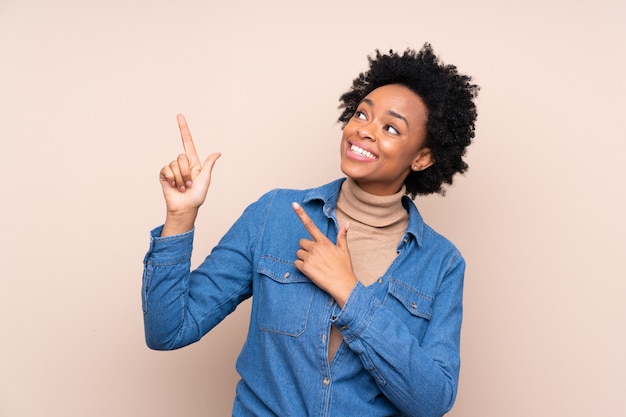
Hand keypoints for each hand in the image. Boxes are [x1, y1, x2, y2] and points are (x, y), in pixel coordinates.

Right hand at [159, 114, 220, 234]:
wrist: (185, 207)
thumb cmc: (197, 196)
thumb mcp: (206, 179)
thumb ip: (209, 164)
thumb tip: (217, 153)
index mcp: (194, 163)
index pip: (187, 142)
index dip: (183, 129)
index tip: (179, 116)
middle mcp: (183, 164)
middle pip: (182, 157)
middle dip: (187, 172)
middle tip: (189, 183)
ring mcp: (173, 169)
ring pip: (175, 164)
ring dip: (180, 178)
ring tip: (182, 187)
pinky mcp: (164, 174)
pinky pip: (166, 169)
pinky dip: (171, 178)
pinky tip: (174, 186)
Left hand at [292, 202, 356, 306]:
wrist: (343, 285)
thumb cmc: (344, 268)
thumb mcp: (344, 250)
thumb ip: (342, 236)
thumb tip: (347, 223)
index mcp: (324, 242)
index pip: (310, 225)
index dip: (301, 214)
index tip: (294, 204)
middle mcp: (315, 248)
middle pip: (301, 242)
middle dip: (306, 248)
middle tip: (316, 257)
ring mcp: (310, 258)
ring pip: (298, 253)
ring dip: (304, 258)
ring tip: (316, 265)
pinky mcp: (305, 268)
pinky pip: (296, 264)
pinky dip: (301, 267)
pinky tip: (311, 271)